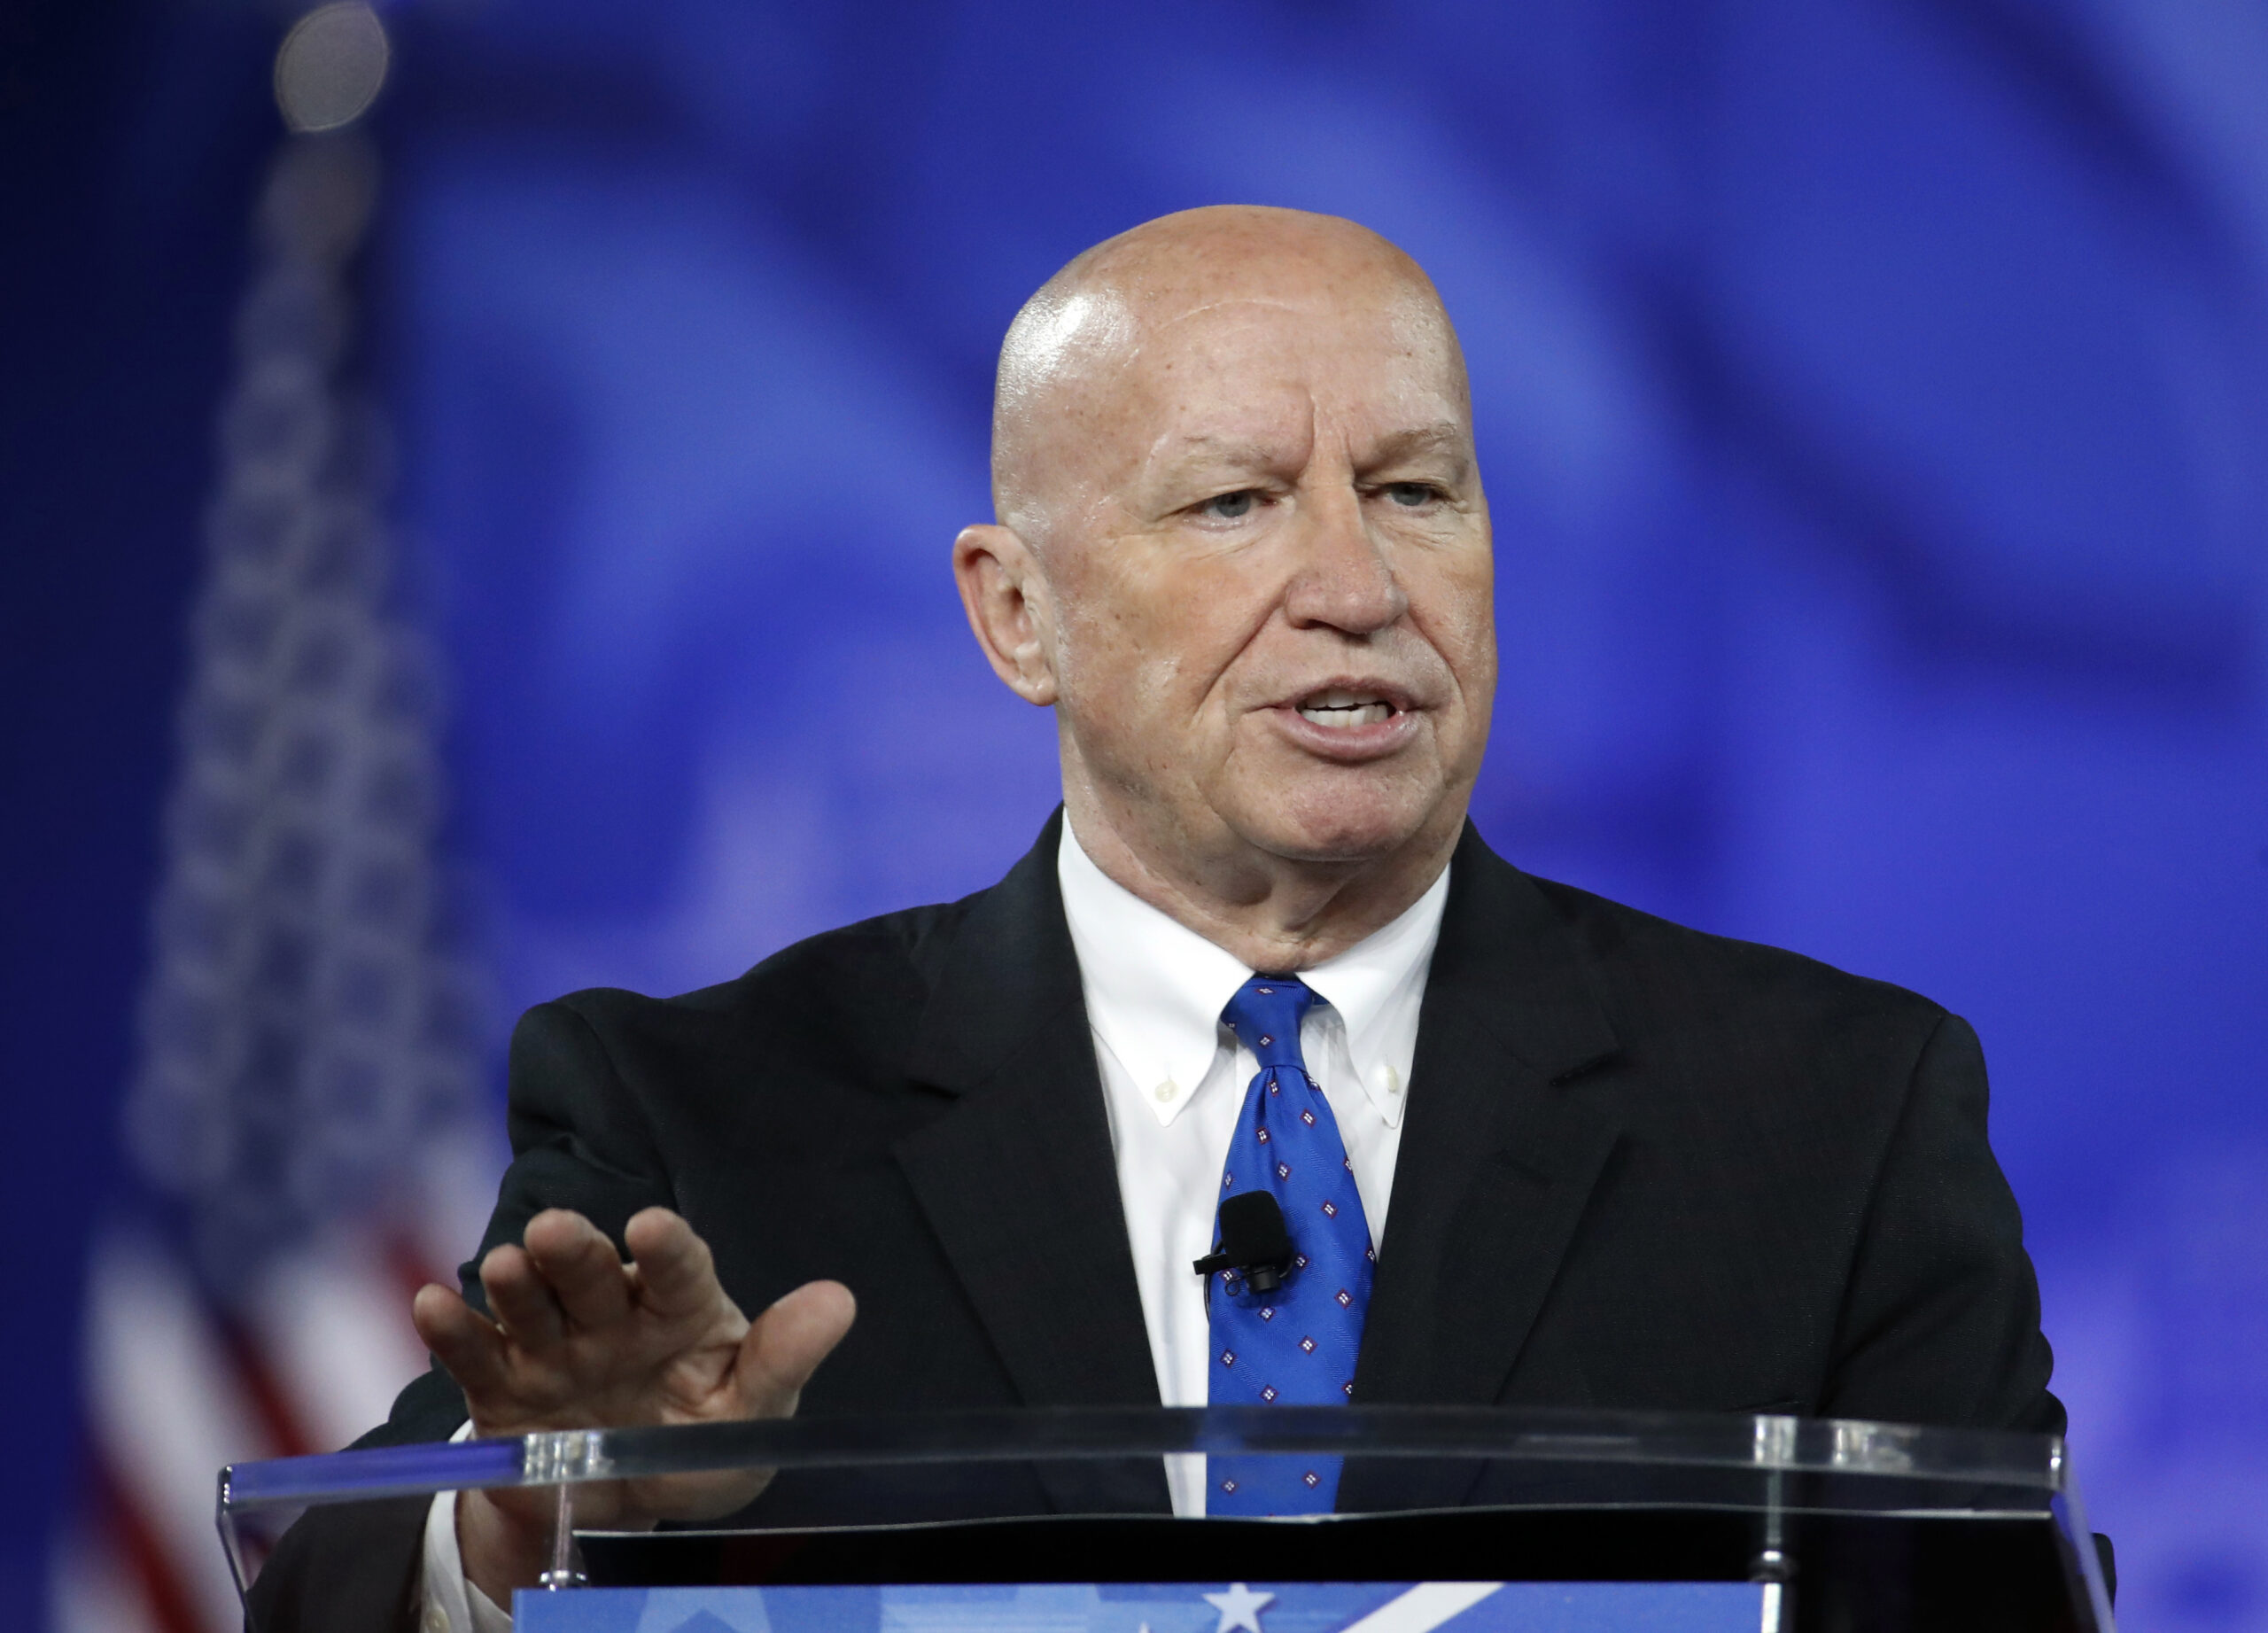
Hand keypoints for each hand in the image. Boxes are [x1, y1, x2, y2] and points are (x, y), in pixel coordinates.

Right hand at [410, 1206, 854, 1602]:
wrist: (623, 1504)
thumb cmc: (699, 1441)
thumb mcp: (750, 1413)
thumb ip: (783, 1359)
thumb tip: (840, 1301)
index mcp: (680, 1308)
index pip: (677, 1270)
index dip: (666, 1248)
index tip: (654, 1227)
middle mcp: (613, 1313)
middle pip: (591, 1274)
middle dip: (574, 1251)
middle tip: (554, 1231)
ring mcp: (553, 1345)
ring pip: (531, 1304)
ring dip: (515, 1284)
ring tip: (504, 1266)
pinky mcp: (500, 1386)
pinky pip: (474, 1355)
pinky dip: (452, 1331)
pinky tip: (431, 1306)